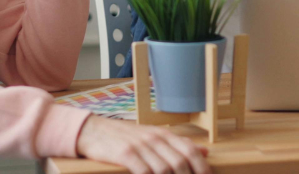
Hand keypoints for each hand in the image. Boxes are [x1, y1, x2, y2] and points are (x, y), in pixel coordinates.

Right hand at [76, 115, 210, 173]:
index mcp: (164, 134)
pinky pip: (144, 172)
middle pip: (179, 162)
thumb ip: (178, 144)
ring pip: (164, 169)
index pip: (190, 150)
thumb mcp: (154, 135)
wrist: (94, 130)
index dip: (201, 167)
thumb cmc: (125, 136)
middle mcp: (154, 138)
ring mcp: (140, 146)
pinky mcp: (125, 154)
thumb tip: (204, 152)